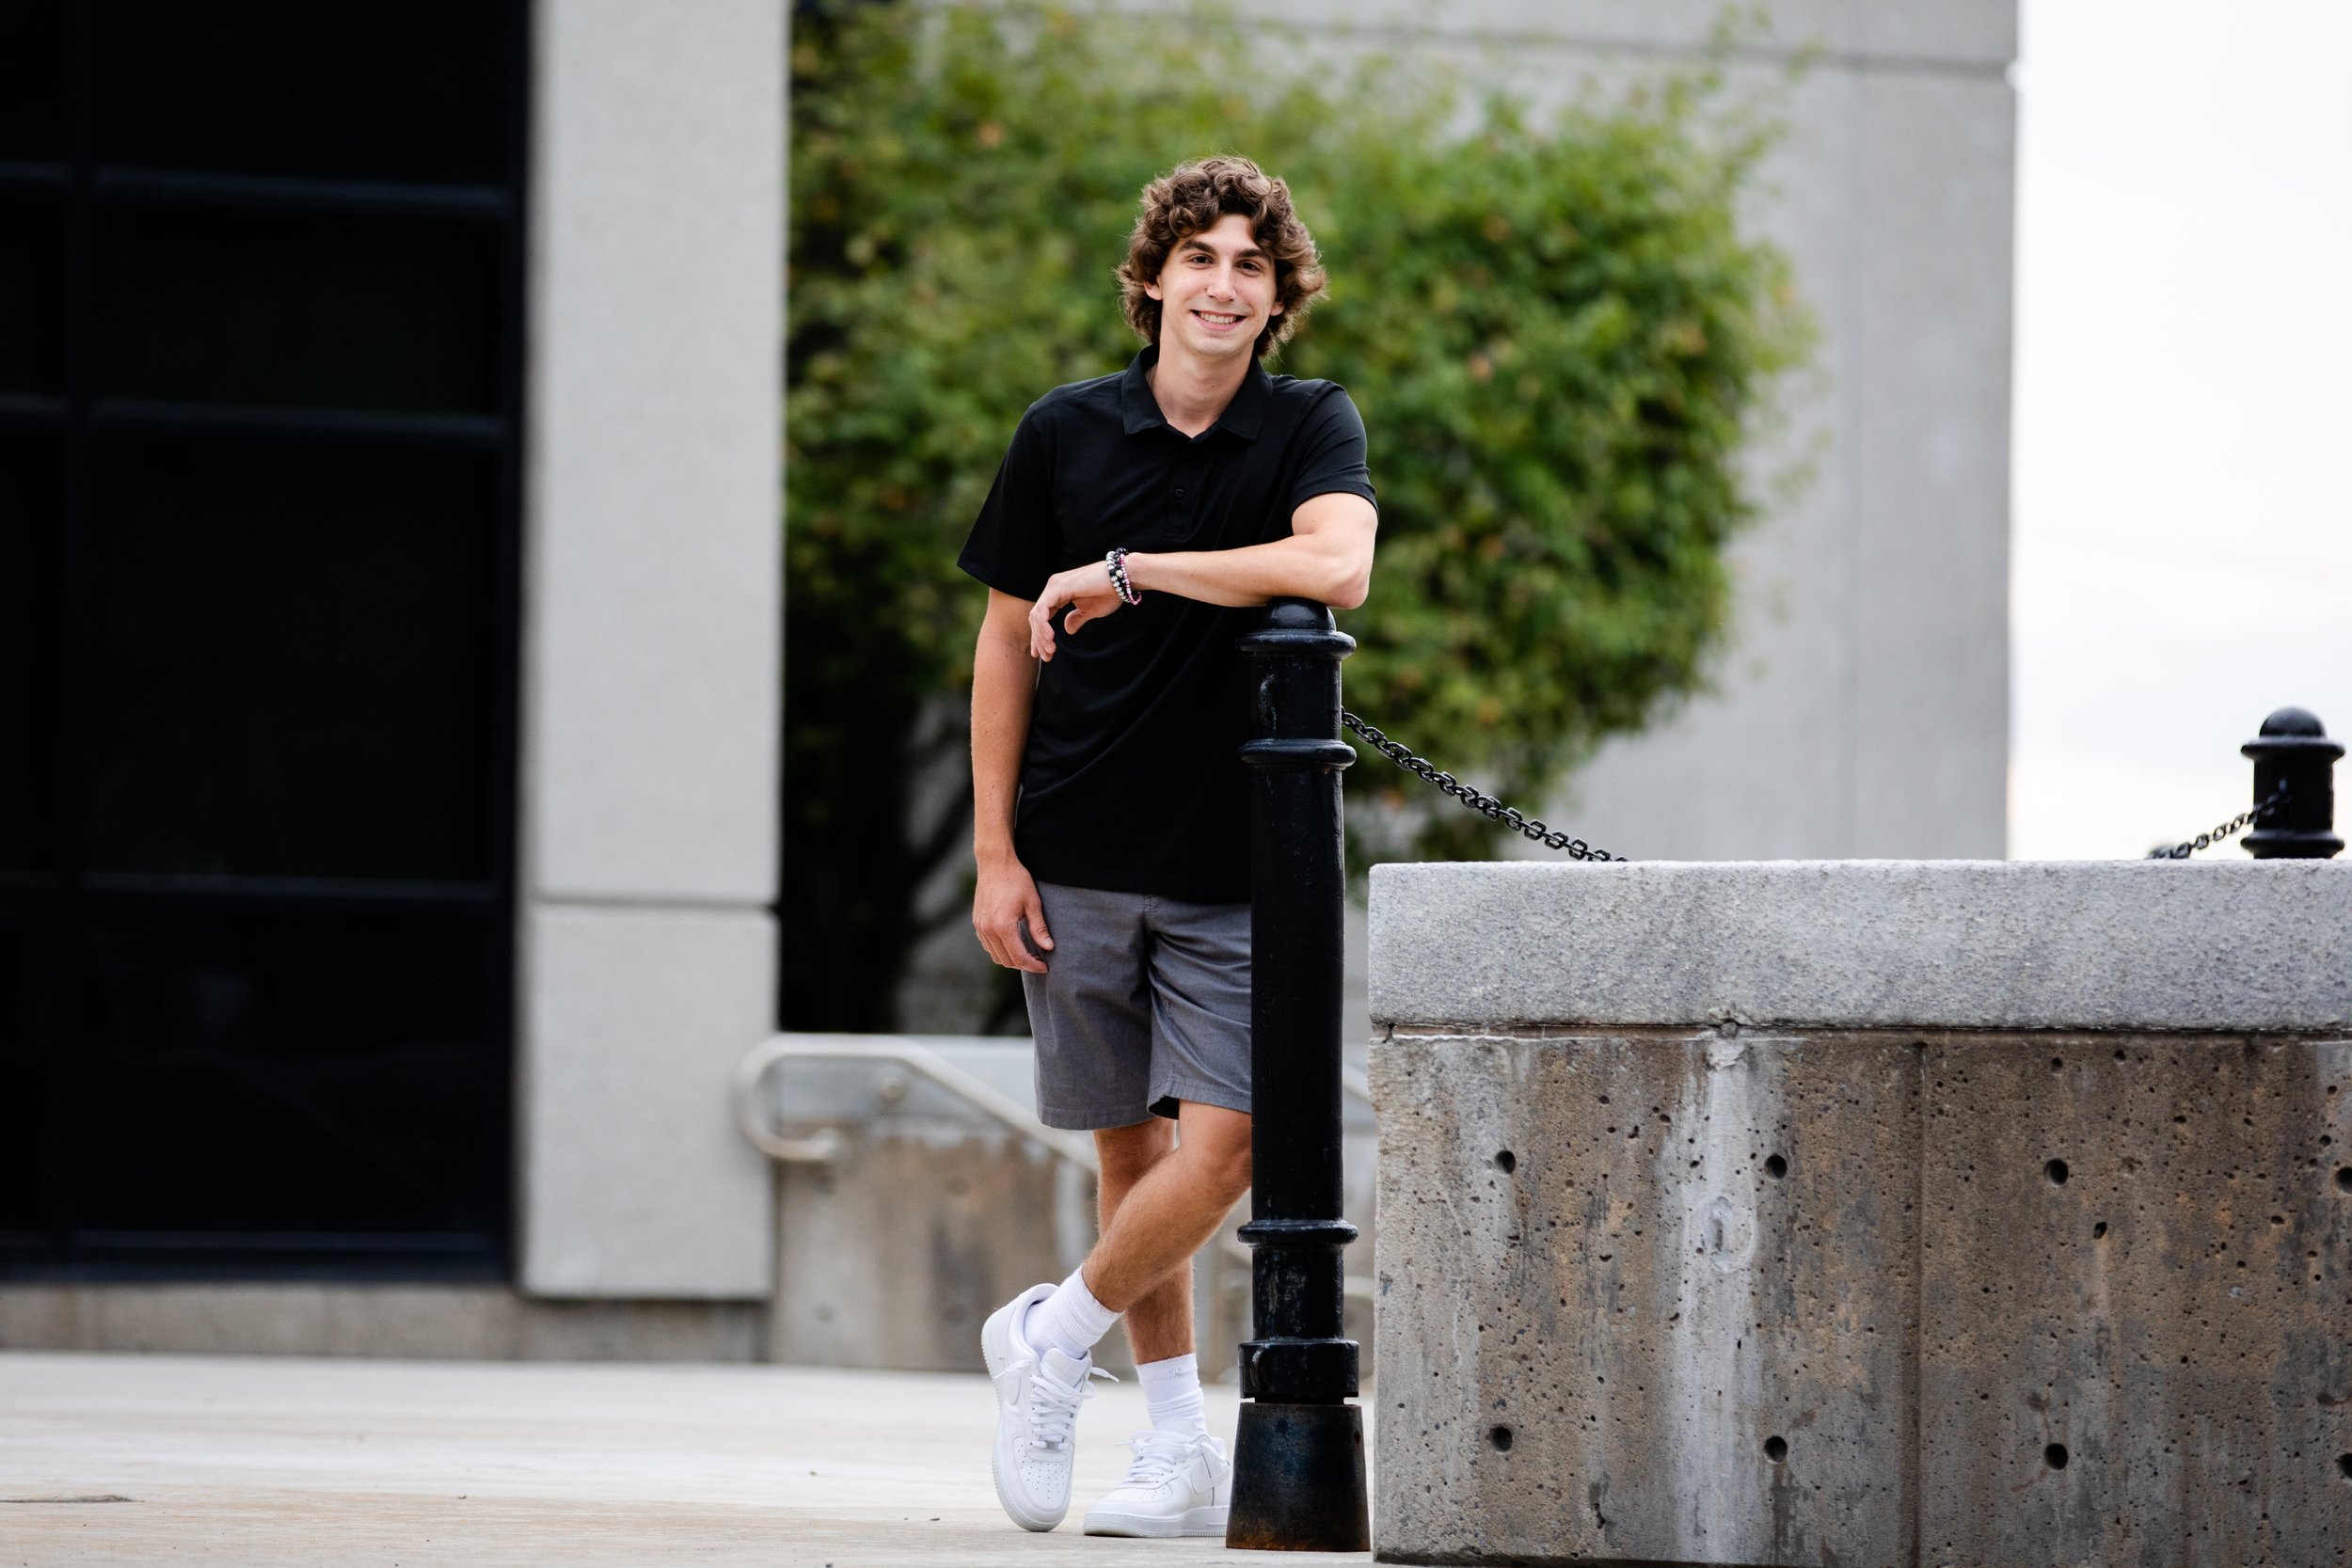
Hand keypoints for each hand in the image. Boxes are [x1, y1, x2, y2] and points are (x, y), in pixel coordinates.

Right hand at [973, 855, 1052, 972]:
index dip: (1033, 966)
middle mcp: (988, 929)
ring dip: (1011, 959)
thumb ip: (1039, 928)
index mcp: (1003, 926)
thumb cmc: (1016, 880)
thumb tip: (1049, 948)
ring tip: (1027, 955)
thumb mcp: (1033, 903)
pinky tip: (1013, 944)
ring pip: (995, 955)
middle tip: (1038, 962)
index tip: (1045, 967)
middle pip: (1006, 960)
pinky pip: (988, 945)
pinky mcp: (977, 922)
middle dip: (1023, 965)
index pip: (1019, 957)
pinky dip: (1000, 950)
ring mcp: (980, 926)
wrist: (995, 863)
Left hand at [1028, 560, 1124, 660]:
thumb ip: (1076, 619)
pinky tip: (1050, 638)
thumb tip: (1067, 630)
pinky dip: (1043, 626)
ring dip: (1041, 636)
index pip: (1041, 617)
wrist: (1121, 580)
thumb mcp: (1089, 611)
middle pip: (1036, 618)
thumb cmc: (1108, 593)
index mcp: (1058, 593)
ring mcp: (1054, 586)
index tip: (1043, 654)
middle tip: (1047, 657)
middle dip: (1039, 640)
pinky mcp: (1057, 587)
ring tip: (1050, 650)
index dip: (1039, 637)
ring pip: (1037, 615)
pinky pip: (1042, 610)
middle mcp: (1053, 588)